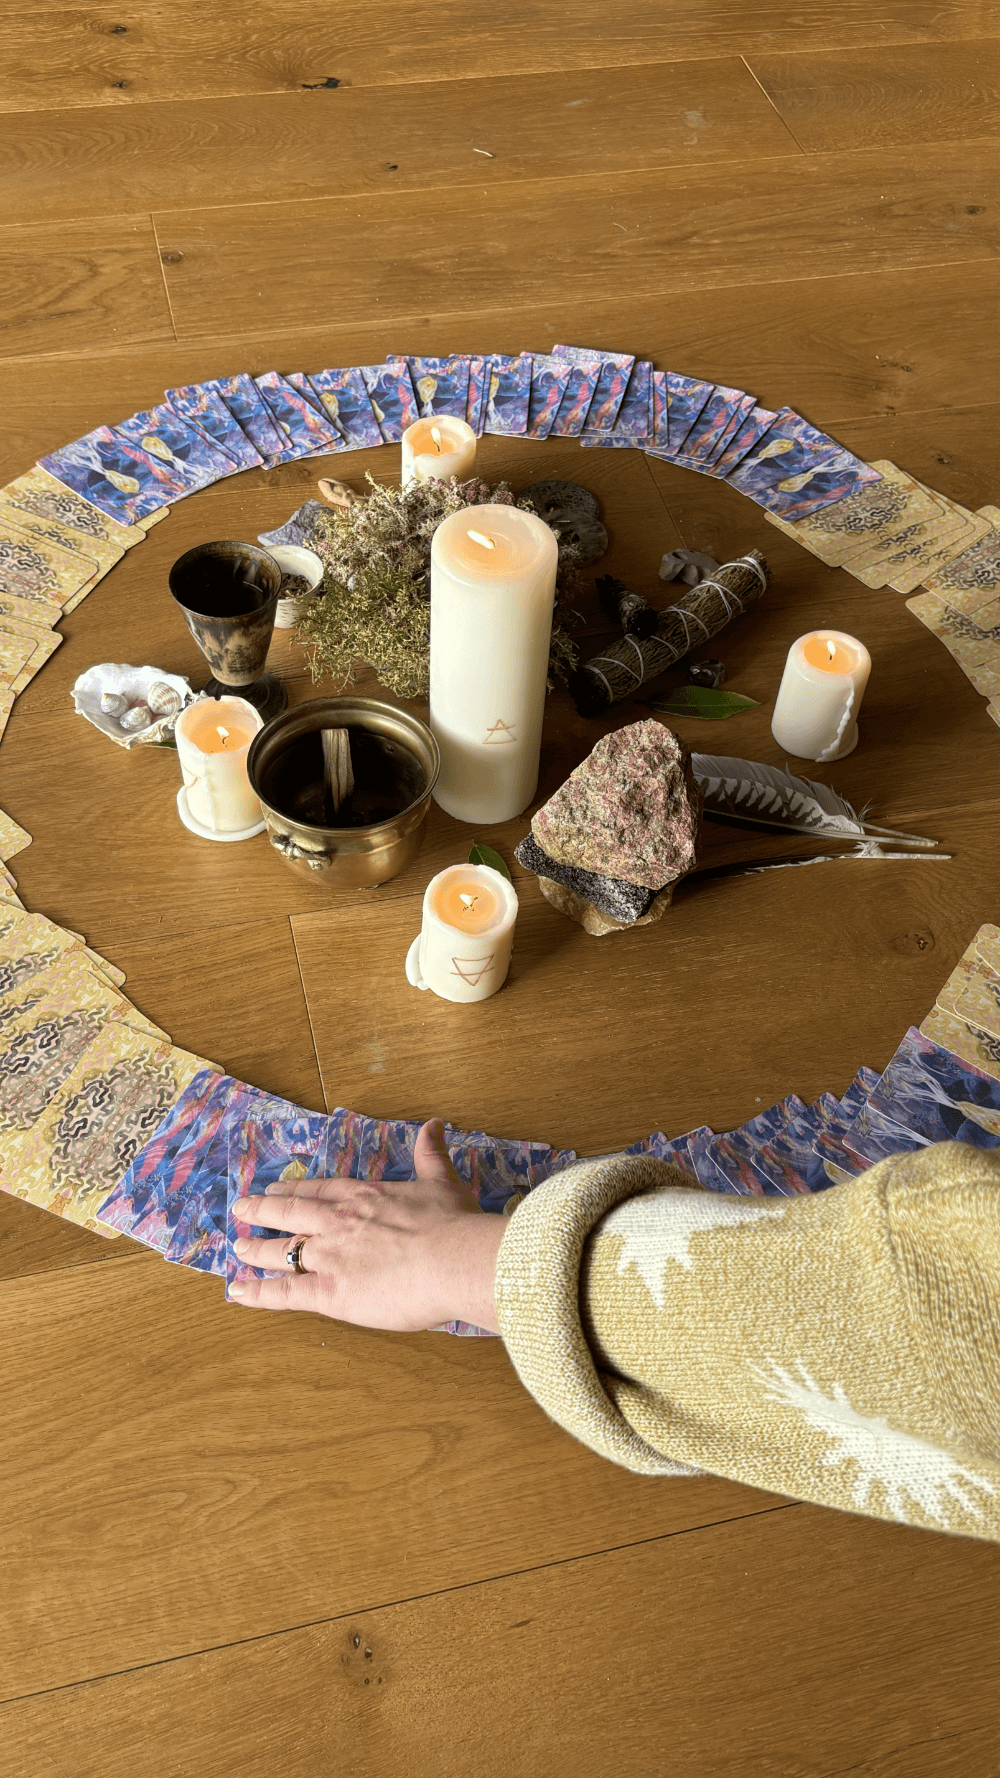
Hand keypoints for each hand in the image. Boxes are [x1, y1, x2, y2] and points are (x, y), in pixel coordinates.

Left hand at [229, 1119, 505, 1332]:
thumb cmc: (452, 1224)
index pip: (321, 1191)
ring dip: (257, 1249)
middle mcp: (338, 1223)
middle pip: (291, 1214)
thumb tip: (436, 1125)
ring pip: (281, 1251)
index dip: (296, 1190)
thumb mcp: (442, 1180)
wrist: (452, 1260)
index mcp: (363, 1197)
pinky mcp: (328, 1292)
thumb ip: (431, 1153)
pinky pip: (284, 1292)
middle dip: (264, 1211)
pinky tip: (238, 1291)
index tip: (277, 1189)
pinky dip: (258, 1292)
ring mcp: (328, 1257)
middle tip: (242, 1208)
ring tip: (237, 1248)